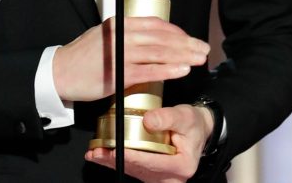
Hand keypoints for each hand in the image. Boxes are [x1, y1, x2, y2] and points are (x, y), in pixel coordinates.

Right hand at [52, 16, 208, 102]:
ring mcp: (120, 54)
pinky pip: (149, 70)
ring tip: (198, 59)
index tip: (189, 38)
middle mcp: (121, 35)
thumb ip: (125, 36)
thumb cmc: (81, 58)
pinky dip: (168, 69)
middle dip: (185, 43)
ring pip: (159, 51)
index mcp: (118, 25)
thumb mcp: (104, 37)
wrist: (60, 72)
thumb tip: (149, 40)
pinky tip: (182, 70)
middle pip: (161, 37)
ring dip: (182, 55)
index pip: (154, 24)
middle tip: (203, 48)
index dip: (175, 31)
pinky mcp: (118, 73)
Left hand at [85, 104, 214, 181]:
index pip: (152, 162)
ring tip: (95, 153)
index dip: (132, 156)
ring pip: (133, 171)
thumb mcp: (184, 116)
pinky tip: (102, 156)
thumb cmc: (192, 124)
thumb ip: (167, 117)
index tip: (115, 150)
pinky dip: (117, 162)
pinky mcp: (153, 175)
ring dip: (112, 162)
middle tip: (97, 152)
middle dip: (115, 160)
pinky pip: (133, 169)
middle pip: (139, 169)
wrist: (197, 131)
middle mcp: (171, 177)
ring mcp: (161, 178)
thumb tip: (148, 120)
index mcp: (181, 166)